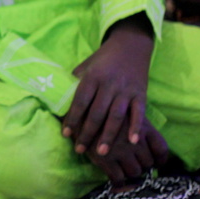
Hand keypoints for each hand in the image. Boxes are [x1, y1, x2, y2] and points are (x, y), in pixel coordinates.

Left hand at [62, 19, 153, 156]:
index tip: (66, 134)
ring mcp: (125, 90)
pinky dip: (136, 127)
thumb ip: (75, 82)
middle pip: (97, 113)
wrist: (130, 46)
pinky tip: (132, 142)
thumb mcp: (85, 66)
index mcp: (92, 77)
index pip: (80, 101)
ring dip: (109, 136)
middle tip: (80, 150)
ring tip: (101, 153)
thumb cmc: (102, 59)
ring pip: (116, 116)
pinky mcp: (140, 94)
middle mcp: (109, 84)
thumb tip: (59, 100)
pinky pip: (138, 113)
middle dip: (88, 133)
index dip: (72, 118)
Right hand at [86, 117, 167, 184]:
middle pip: (148, 163)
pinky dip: (118, 181)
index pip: (161, 149)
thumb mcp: (125, 113)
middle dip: (143, 166)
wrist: (78, 111)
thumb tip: (150, 151)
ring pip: (135, 172)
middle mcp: (134, 140)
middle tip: (135, 164)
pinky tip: (115, 177)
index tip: (156, 164)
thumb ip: (139, 128)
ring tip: (123, 169)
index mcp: (142, 126)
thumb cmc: (103, 111)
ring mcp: (120, 150)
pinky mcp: (105, 159)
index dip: (160, 160)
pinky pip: (118, 178)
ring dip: (131, 173)